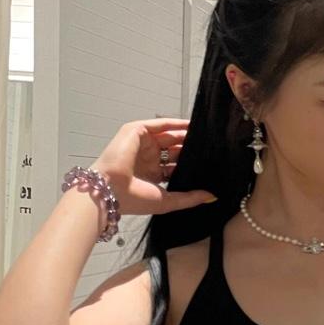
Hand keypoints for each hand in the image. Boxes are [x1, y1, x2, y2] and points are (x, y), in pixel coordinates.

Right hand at [91, 117, 216, 217]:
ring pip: (168, 136)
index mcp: (151, 175)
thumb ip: (190, 198)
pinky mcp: (135, 131)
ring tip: (205, 135)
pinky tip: (192, 125)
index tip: (210, 163)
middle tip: (211, 147)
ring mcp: (141, 144)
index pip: (174, 166)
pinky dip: (176, 123)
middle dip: (189, 148)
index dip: (190, 164)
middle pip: (173, 149)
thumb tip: (212, 196)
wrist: (110, 190)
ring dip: (185, 135)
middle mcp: (146, 159)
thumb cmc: (134, 198)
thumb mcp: (167, 201)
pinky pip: (159, 124)